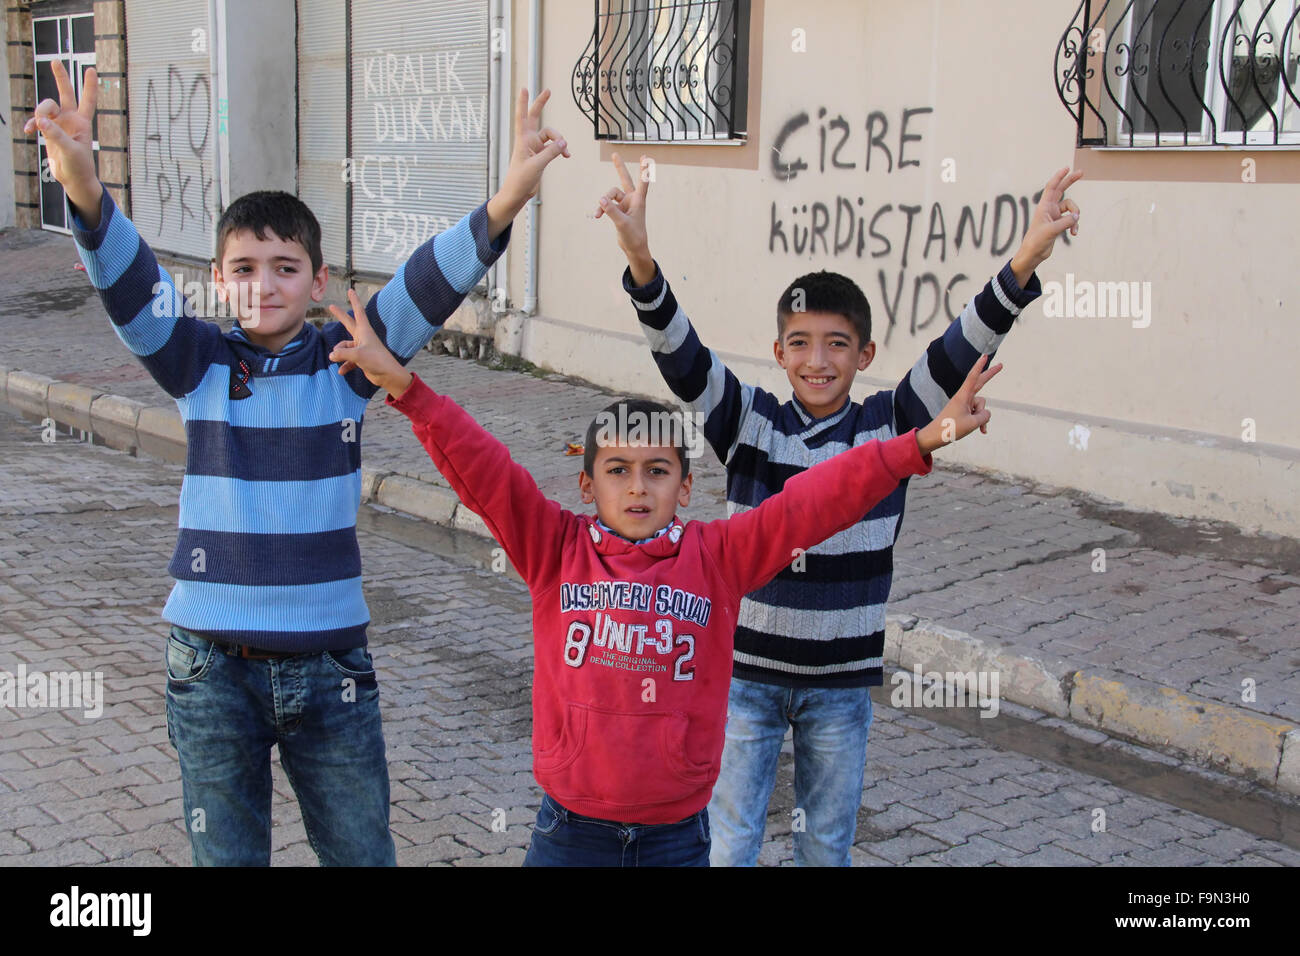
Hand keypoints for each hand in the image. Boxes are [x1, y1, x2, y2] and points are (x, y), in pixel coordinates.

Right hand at [24, 60, 101, 222]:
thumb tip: (40, 120)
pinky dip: (32, 124)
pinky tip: (29, 131)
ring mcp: (59, 124)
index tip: (90, 69)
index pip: (87, 100)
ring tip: (37, 126)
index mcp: (82, 122)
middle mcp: (71, 119)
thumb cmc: (78, 166)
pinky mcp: (49, 131)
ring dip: (39, 113)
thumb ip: (55, 134)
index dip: (89, 85)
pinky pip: (37, 121)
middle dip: (60, 77)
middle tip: (55, 61)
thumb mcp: (70, 150)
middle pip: (65, 93)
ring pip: (45, 107)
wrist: (72, 178)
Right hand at [326, 289, 412, 397]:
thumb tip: (331, 355)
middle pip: (349, 323)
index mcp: (364, 331)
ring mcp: (362, 348)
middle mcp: (363, 337)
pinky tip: (341, 372)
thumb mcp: (357, 355)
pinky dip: (345, 366)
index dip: (354, 301)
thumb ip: (342, 353)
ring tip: (337, 360)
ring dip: (340, 354)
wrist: (388, 375)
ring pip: (345, 347)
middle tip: (331, 306)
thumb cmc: (376, 361)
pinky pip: (349, 360)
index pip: (358, 311)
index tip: (350, 290)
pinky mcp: (362, 359)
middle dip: (340, 315)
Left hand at [486, 89, 569, 239]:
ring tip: (565, 150)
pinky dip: (561, 151)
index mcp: (523, 140)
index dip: (523, 103)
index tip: (524, 88)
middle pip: (535, 117)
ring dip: (559, 141)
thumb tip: (564, 143)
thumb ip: (551, 152)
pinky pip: (554, 148)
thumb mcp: (536, 165)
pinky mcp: (541, 156)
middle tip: (548, 91)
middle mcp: (529, 140)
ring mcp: (535, 147)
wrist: (517, 193)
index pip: (522, 117)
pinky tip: (567, 156)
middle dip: (540, 104)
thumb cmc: (520, 179)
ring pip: (551, 136)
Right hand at [595, 152, 654, 283]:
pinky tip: (597, 215)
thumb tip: (601, 199)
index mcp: (638, 201)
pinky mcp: (618, 210)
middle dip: (619, 167)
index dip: (643, 169)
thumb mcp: (622, 223)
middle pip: (624, 179)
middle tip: (614, 154)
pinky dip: (602, 209)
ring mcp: (624, 204)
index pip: (642, 182)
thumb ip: (611, 210)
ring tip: (598, 214)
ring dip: (603, 203)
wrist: (633, 248)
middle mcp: (631, 200)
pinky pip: (606, 205)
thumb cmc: (633, 236)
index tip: (645, 157)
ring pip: (610, 195)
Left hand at [916, 355, 1002, 455]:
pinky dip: (980, 422)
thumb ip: (984, 416)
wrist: (935, 437)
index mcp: (963, 396)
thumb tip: (986, 414)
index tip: (985, 356)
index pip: (973, 377)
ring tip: (972, 426)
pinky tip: (982, 432)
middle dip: (990, 375)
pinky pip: (977, 414)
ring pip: (981, 407)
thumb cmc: (951, 429)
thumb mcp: (973, 423)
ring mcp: (965, 405)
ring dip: (981, 418)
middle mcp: (964, 397)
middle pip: (980, 383)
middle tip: (1001, 365)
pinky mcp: (965, 412)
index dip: (980, 366)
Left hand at [1011, 167, 1082, 284]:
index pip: (1051, 187)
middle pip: (1062, 190)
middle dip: (1070, 181)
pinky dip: (1075, 225)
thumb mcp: (1051, 230)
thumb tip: (1077, 216)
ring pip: (1071, 209)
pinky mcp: (1059, 224)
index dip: (1059, 177)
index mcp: (1044, 207)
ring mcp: (1055, 216)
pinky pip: (1071, 220)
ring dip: (1075, 217)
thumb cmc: (1036, 241)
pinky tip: (1074, 233)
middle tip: (1081, 172)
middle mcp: (1049, 209)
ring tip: (1073, 228)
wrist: (1033, 254)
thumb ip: (1066, 222)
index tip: (1066, 168)